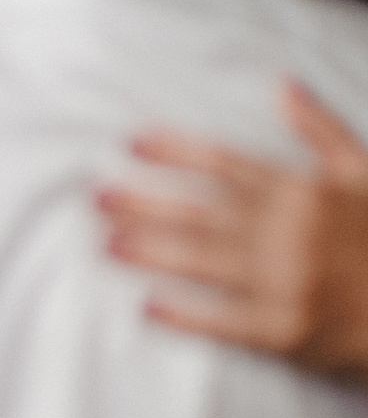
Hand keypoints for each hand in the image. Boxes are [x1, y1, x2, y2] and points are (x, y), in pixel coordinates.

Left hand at [98, 80, 367, 386]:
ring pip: (203, 262)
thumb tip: (282, 86)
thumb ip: (321, 132)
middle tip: (96, 196)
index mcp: (307, 192)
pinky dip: (184, 315)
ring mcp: (288, 283)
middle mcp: (291, 233)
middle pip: (201, 212)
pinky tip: (146, 307)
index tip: (130, 143)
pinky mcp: (288, 332)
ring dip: (150, 251)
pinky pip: (225, 322)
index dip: (175, 152)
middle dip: (145, 203)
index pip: (227, 164)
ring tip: (105, 243)